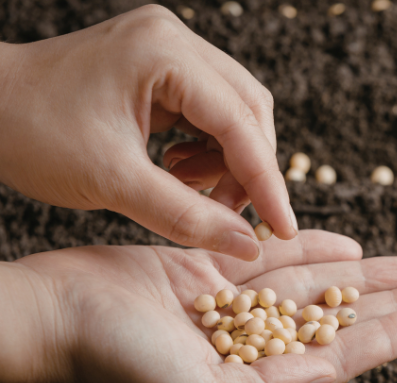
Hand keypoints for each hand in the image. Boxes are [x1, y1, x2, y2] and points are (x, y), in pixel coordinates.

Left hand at [0, 5, 291, 260]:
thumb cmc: (31, 134)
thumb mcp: (112, 182)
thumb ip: (186, 216)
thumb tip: (246, 246)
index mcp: (164, 53)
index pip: (240, 123)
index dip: (266, 182)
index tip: (282, 227)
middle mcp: (175, 39)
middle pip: (249, 110)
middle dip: (248, 169)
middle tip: (231, 215)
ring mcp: (170, 49)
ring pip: (235, 111)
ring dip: (229, 161)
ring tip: (192, 191)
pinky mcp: (163, 65)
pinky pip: (210, 111)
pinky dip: (208, 150)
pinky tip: (179, 172)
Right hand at [3, 231, 396, 382]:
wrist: (53, 315)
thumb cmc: (113, 364)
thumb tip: (328, 373)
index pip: (341, 358)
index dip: (394, 337)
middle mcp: (253, 345)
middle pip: (341, 322)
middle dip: (395, 306)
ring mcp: (235, 304)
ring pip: (317, 286)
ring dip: (367, 276)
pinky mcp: (215, 266)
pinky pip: (276, 257)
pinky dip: (313, 249)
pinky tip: (349, 247)